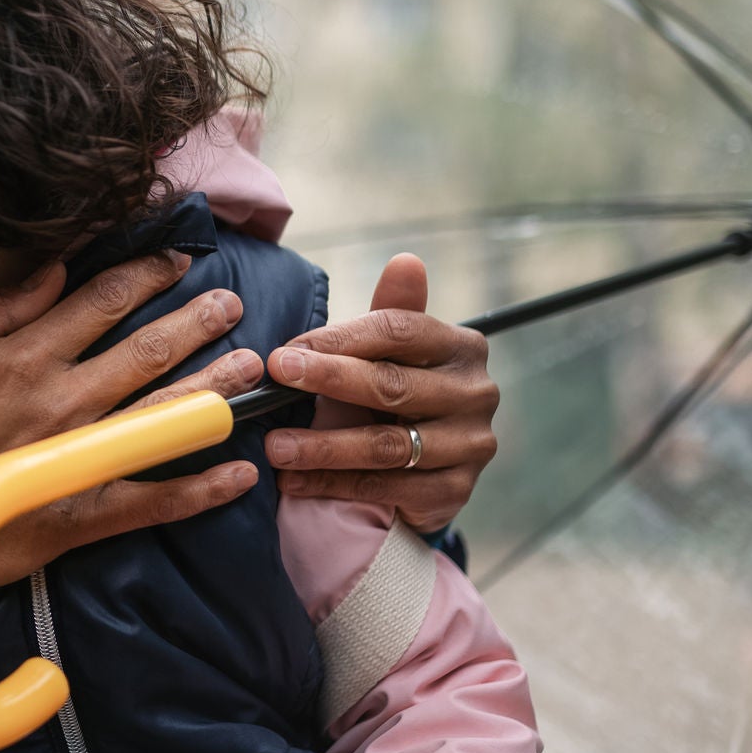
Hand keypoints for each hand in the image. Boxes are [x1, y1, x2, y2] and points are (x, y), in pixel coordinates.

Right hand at [0, 252, 262, 589]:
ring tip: (253, 365)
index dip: (147, 275)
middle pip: (148, 351)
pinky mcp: (83, 515)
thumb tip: (53, 272)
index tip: (179, 260)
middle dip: (197, 322)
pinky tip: (240, 473)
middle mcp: (62, 402)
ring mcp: (78, 459)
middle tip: (232, 303)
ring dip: (215, 388)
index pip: (102, 302)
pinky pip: (156, 500)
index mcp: (23, 358)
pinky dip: (202, 489)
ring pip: (164, 415)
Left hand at [262, 254, 497, 531]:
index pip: (398, 332)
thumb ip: (391, 311)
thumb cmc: (401, 391)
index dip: (338, 341)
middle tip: (275, 380)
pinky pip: (386, 488)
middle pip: (392, 386)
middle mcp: (476, 393)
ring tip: (274, 445)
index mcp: (462, 347)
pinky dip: (333, 484)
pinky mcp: (456, 492)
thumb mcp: (394, 350)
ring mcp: (470, 445)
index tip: (285, 351)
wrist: (426, 466)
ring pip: (386, 445)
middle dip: (327, 381)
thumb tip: (406, 261)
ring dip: (322, 446)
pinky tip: (293, 480)